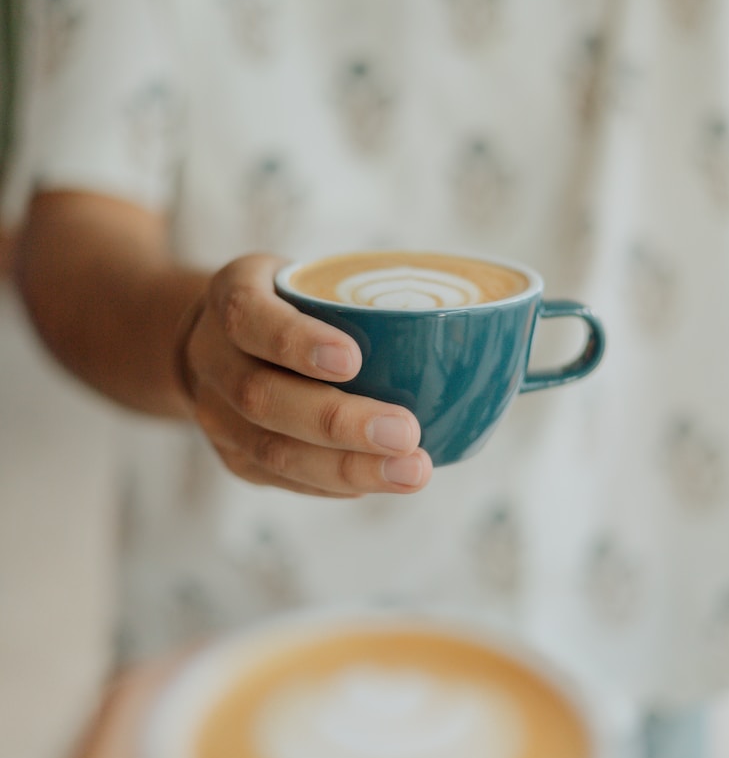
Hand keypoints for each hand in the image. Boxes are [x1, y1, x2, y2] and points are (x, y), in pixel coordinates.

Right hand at [179, 253, 432, 496]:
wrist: (221, 341)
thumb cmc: (295, 303)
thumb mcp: (313, 275)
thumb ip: (375, 293)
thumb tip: (488, 328)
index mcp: (232, 296)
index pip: (250, 319)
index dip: (296, 342)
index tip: (353, 359)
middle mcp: (211, 357)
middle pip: (262, 398)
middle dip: (338, 421)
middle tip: (406, 432)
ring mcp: (215, 415)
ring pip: (271, 451)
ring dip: (347, 466)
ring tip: (411, 471)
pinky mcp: (233, 457)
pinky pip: (282, 479)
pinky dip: (335, 482)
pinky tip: (379, 480)